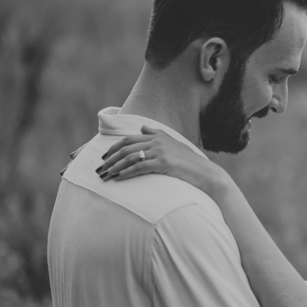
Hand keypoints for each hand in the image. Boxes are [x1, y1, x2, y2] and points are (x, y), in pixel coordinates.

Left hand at [98, 126, 228, 194]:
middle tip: (100, 168)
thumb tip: (142, 128)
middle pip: (126, 147)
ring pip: (130, 157)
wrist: (206, 173)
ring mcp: (160, 151)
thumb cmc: (190, 162)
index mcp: (158, 136)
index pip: (129, 139)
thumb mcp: (173, 144)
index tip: (105, 157)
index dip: (114, 148)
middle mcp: (157, 141)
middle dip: (110, 158)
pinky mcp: (163, 163)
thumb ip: (157, 134)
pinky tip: (118, 178)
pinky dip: (126, 173)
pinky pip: (139, 167)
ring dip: (115, 167)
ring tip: (105, 175)